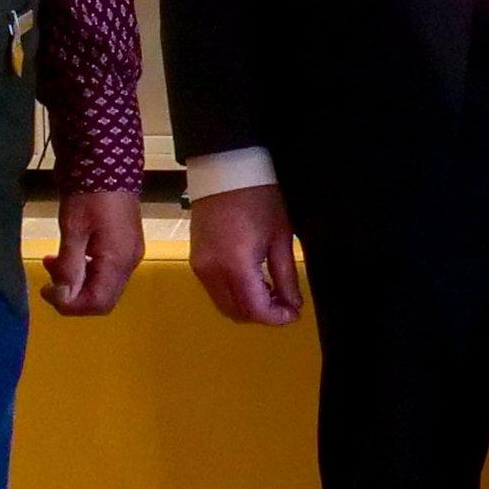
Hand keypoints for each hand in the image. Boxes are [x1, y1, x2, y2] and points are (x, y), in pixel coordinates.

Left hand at [48, 184, 147, 315]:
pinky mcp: (124, 243)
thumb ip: (69, 266)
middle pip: (102, 297)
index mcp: (119, 260)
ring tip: (52, 262)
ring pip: (102, 284)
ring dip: (76, 281)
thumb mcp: (73, 228)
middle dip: (72, 295)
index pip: (98, 303)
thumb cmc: (89, 192)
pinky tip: (67, 254)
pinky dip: (84, 269)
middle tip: (46, 279)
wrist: (108, 159)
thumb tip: (63, 296)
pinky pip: (105, 269)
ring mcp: (129, 252)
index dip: (71, 305)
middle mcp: (129, 261)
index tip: (46, 291)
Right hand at [191, 182, 302, 325]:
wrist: (225, 170)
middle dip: (262, 315)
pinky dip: (234, 294)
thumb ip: (286, 276)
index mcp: (235, 265)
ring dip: (247, 306)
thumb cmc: (259, 197)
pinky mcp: (195, 261)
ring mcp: (200, 267)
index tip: (293, 314)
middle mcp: (212, 272)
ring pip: (224, 305)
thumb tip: (293, 304)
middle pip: (236, 313)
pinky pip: (214, 290)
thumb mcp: (280, 237)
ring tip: (270, 292)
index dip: (276, 318)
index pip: (255, 309)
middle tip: (284, 304)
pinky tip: (252, 281)